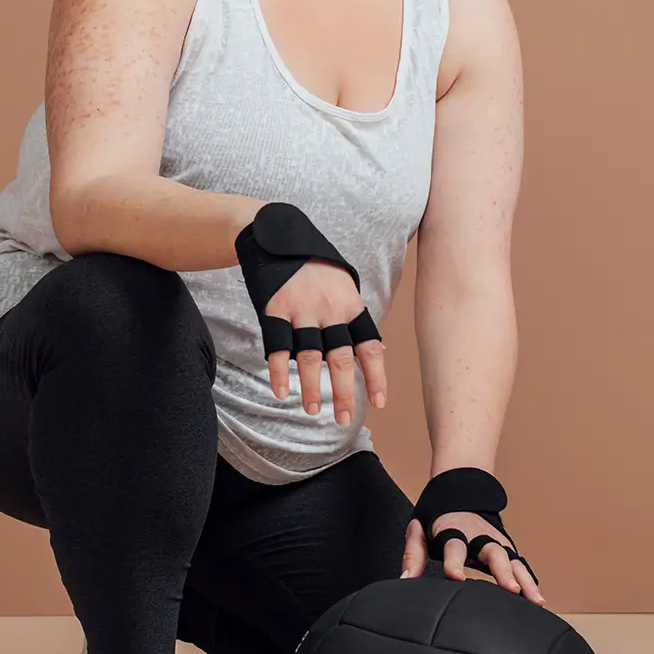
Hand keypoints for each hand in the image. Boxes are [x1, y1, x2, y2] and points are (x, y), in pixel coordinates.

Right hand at [265, 259, 387, 426]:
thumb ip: (355, 317)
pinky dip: (279, 372)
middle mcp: (329, 310)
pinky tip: (282, 392)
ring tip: (314, 410)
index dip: (376, 377)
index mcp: (351, 305)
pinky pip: (277, 347)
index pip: (369, 347)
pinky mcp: (275, 309)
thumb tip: (377, 350)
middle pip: (340, 359)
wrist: (278, 235)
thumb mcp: (344, 284)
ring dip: (311, 388)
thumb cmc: (315, 264)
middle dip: (343, 393)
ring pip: (309, 358)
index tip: (378, 402)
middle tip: (344, 418)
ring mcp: (301, 310)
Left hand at [401, 510, 546, 604]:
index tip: (456, 578)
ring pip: (514, 561)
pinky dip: (531, 583)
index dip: (455, 562)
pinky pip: (521, 567)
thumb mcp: (421, 530)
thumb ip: (413, 554)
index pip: (455, 546)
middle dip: (503, 571)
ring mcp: (497, 542)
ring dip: (525, 581)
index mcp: (454, 530)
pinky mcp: (508, 550)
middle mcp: (480, 536)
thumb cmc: (439, 518)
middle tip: (511, 589)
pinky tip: (539, 603)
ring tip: (537, 603)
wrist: (461, 495)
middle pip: (494, 553)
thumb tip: (405, 581)